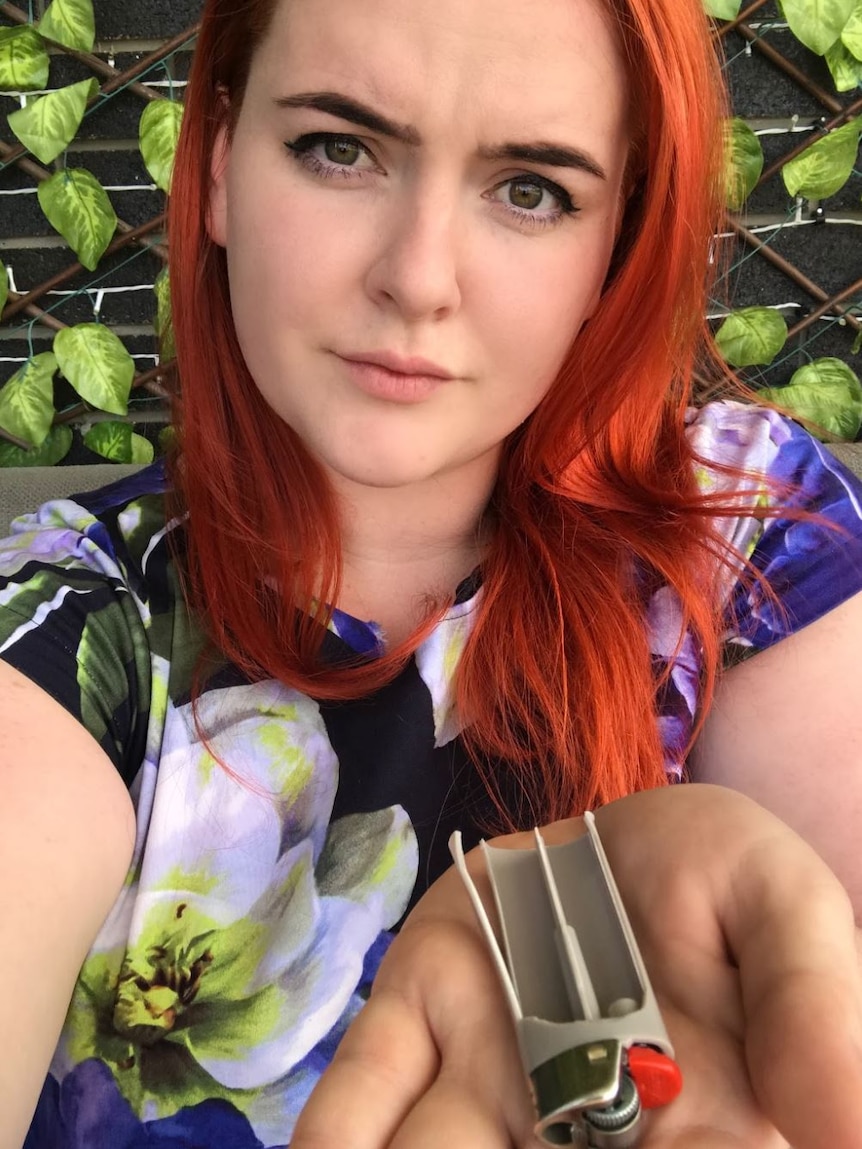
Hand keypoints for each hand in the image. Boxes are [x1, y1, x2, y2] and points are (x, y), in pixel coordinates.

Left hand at [291, 785, 861, 1147]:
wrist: (631, 828)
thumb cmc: (725, 881)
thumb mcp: (786, 910)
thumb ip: (813, 1007)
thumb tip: (844, 1126)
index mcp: (690, 1131)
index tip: (629, 1147)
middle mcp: (572, 1127)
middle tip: (486, 1147)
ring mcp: (484, 1074)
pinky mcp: (418, 1005)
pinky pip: (364, 1087)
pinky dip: (337, 1132)